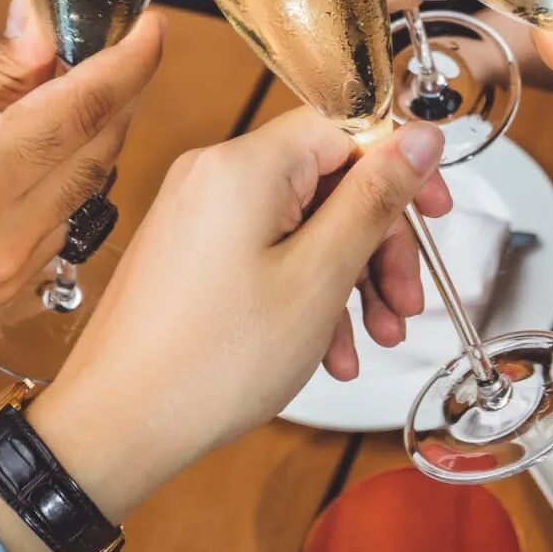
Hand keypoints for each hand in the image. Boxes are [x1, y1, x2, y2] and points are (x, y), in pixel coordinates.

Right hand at [0, 0, 163, 350]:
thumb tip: (43, 26)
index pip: (85, 109)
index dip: (130, 61)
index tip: (154, 25)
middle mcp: (7, 238)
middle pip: (101, 151)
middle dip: (120, 95)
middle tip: (120, 49)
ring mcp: (9, 275)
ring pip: (87, 192)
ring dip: (94, 138)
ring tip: (75, 92)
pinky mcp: (2, 294)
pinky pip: (60, 226)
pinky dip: (66, 181)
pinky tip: (45, 151)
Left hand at [28, 110, 448, 523]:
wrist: (118, 425)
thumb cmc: (208, 362)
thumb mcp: (319, 277)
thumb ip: (374, 200)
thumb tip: (419, 138)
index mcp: (245, 166)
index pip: (346, 126)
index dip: (401, 169)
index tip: (434, 210)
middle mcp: (214, 176)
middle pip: (328, 180)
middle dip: (379, 242)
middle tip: (406, 298)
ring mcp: (197, 215)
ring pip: (302, 223)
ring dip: (349, 277)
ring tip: (374, 336)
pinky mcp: (189, 253)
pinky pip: (267, 252)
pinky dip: (306, 291)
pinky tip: (328, 349)